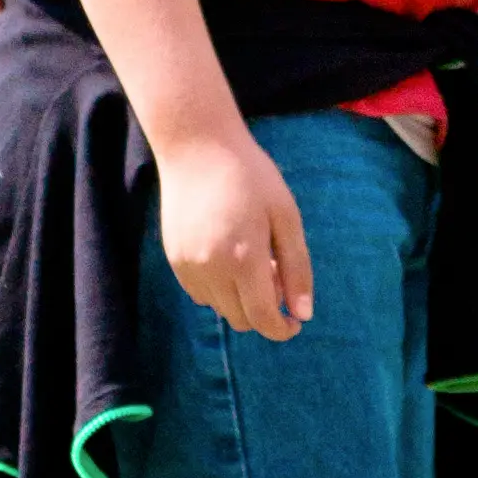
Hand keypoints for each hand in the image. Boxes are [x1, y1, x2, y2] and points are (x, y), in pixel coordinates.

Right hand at [154, 125, 313, 338]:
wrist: (197, 148)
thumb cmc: (251, 176)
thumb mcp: (286, 217)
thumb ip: (296, 268)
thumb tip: (303, 314)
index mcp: (244, 258)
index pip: (263, 318)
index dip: (282, 329)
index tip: (295, 322)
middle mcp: (211, 269)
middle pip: (241, 319)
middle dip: (264, 311)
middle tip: (276, 275)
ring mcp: (187, 266)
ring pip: (220, 308)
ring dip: (241, 298)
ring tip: (251, 258)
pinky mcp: (174, 259)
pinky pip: (200, 294)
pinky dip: (219, 288)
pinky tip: (228, 255)